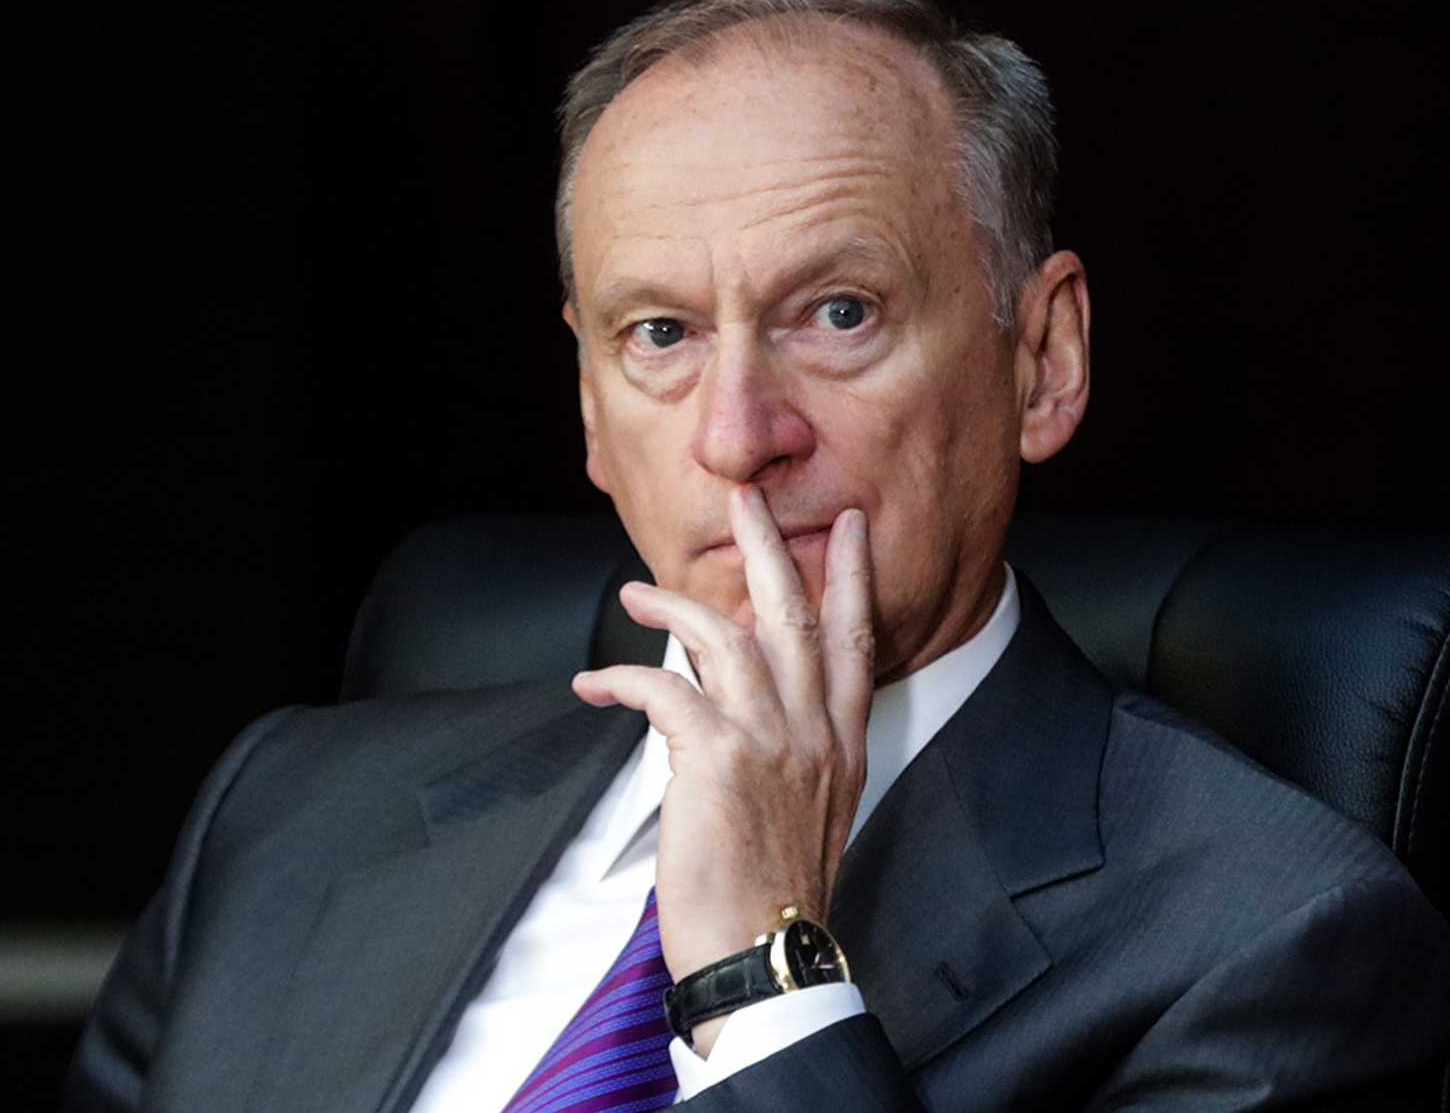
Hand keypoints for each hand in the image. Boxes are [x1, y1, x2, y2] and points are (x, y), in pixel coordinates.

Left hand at [571, 484, 873, 1052]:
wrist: (764, 953)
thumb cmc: (776, 892)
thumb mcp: (812, 810)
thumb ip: (794, 749)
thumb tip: (748, 705)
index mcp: (842, 742)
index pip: (855, 638)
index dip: (853, 577)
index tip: (852, 527)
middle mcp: (814, 731)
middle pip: (794, 613)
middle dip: (770, 546)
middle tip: (746, 496)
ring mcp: (769, 740)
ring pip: (725, 636)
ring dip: (673, 606)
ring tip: (635, 593)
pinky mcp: (717, 759)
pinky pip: (664, 689)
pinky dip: (622, 678)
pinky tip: (594, 685)